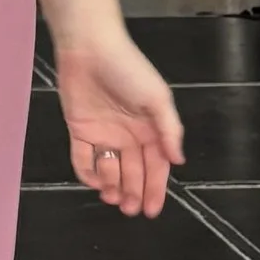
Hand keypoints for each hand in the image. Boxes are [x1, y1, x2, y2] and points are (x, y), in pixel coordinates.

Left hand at [52, 27, 184, 218]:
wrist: (90, 48)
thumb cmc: (129, 69)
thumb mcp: (158, 99)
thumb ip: (170, 131)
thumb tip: (179, 161)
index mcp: (150, 128)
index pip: (156, 166)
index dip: (155, 189)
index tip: (152, 211)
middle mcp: (128, 134)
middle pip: (133, 172)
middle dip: (133, 193)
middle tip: (130, 210)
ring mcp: (104, 132)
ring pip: (109, 169)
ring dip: (112, 186)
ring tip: (112, 198)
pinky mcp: (80, 129)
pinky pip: (83, 158)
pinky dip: (87, 172)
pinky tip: (93, 182)